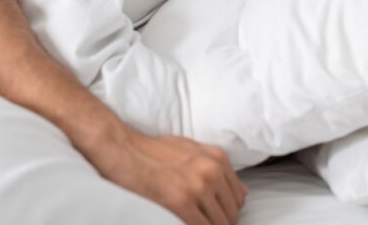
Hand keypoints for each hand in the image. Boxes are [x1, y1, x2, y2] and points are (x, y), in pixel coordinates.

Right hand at [91, 128, 247, 223]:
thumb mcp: (190, 150)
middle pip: (232, 214)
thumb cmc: (152, 151)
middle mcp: (212, 171)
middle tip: (203, 222)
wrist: (124, 150)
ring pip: (220, 224)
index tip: (215, 217)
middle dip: (221, 224)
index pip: (239, 198)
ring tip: (195, 222)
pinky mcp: (182, 202)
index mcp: (217, 158)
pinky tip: (184, 224)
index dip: (228, 212)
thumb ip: (216, 168)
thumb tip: (243, 193)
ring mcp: (198, 186)